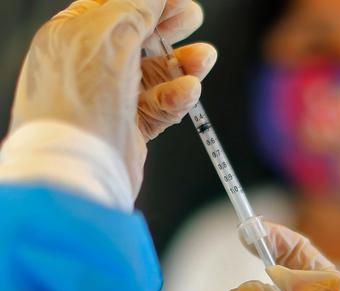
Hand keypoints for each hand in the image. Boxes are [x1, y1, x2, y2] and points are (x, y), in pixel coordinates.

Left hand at [9, 0, 216, 197]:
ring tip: (204, 59)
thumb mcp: (109, 36)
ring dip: (184, 64)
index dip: (149, 0)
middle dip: (169, 28)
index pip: (115, 6)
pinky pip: (160, 106)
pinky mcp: (130, 127)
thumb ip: (135, 8)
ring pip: (156, 74)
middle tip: (193, 18)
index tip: (179, 0)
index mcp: (74, 36)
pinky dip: (177, 97)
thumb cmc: (80, 101)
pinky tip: (188, 92)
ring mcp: (111, 98)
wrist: (79, 165)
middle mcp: (90, 65)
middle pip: (139, 38)